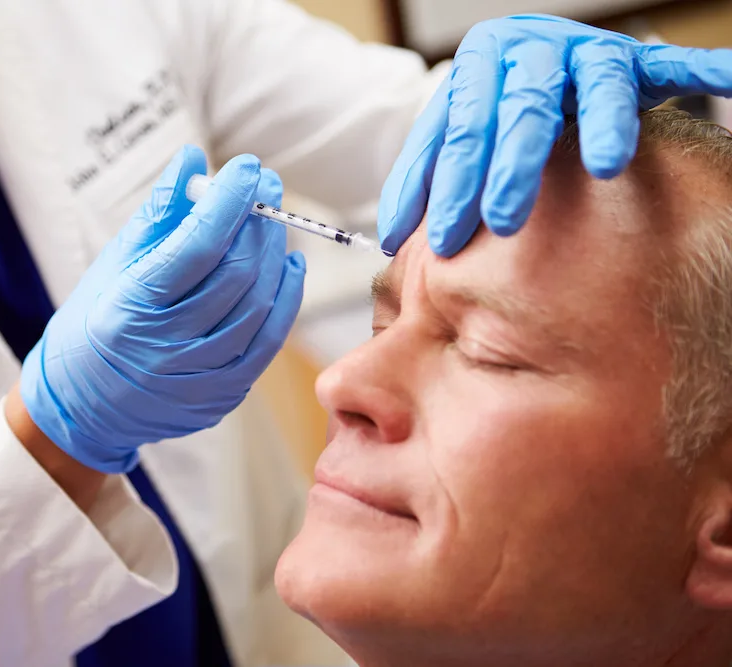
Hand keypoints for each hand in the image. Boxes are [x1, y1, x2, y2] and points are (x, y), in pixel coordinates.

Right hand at [19, 146, 303, 472]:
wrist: (83, 407)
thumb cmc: (93, 324)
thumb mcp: (114, 264)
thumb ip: (159, 213)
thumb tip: (195, 158)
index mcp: (130, 309)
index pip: (196, 247)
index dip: (229, 202)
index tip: (247, 167)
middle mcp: (166, 349)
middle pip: (234, 274)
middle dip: (257, 222)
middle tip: (265, 186)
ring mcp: (198, 379)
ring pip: (258, 306)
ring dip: (274, 256)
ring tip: (272, 223)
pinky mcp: (222, 396)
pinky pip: (268, 342)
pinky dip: (285, 299)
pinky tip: (287, 267)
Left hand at [378, 14, 731, 256]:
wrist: (524, 56)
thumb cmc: (485, 110)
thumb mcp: (448, 136)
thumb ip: (421, 179)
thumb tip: (389, 239)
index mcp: (477, 69)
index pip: (459, 131)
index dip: (446, 186)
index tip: (438, 240)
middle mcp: (530, 54)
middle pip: (519, 110)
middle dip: (509, 167)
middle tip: (501, 222)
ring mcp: (583, 53)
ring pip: (595, 84)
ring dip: (603, 123)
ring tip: (607, 164)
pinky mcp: (633, 59)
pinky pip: (672, 65)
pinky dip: (706, 71)